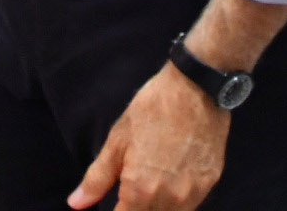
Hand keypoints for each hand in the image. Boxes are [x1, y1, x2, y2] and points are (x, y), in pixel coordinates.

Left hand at [69, 61, 230, 210]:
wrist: (195, 87)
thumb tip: (76, 204)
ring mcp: (193, 193)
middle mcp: (169, 198)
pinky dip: (176, 201)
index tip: (115, 201)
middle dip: (135, 209)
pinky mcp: (210, 183)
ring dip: (156, 207)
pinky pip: (190, 205)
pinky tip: (170, 180)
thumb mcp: (117, 140)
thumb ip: (97, 179)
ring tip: (149, 184)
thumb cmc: (152, 109)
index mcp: (141, 190)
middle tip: (129, 189)